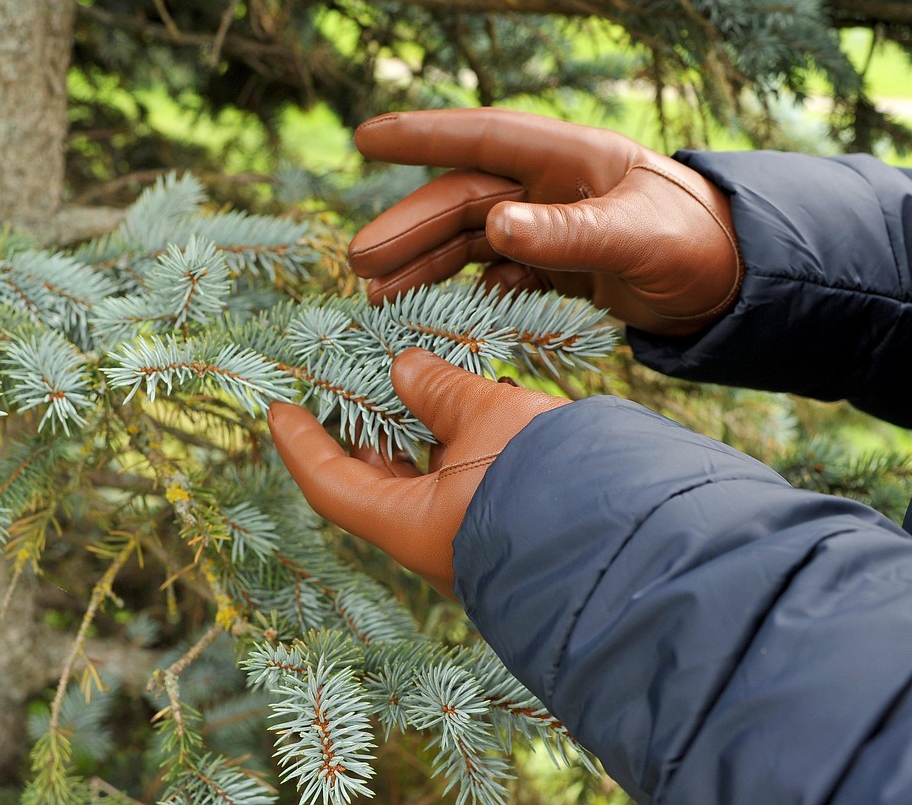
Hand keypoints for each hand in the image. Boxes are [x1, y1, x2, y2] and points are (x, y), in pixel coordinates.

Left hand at [267, 348, 567, 596]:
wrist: (633, 534)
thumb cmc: (546, 473)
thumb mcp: (487, 415)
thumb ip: (439, 387)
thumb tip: (404, 367)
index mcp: (409, 525)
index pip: (331, 483)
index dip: (301, 444)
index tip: (278, 409)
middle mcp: (433, 544)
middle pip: (379, 484)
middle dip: (370, 431)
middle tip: (360, 383)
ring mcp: (472, 544)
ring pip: (429, 484)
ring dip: (424, 434)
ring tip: (428, 382)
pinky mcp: (510, 533)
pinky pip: (466, 488)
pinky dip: (460, 448)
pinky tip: (481, 408)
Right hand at [350, 108, 742, 335]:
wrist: (734, 285)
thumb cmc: (695, 243)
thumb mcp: (635, 236)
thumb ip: (567, 234)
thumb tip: (494, 226)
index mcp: (568, 160)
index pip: (484, 139)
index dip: (423, 137)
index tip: (366, 138)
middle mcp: (550, 189)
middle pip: (464, 202)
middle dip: (410, 229)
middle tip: (359, 264)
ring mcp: (551, 229)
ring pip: (471, 244)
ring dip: (426, 267)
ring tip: (379, 296)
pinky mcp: (558, 268)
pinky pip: (499, 277)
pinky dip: (469, 295)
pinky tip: (446, 317)